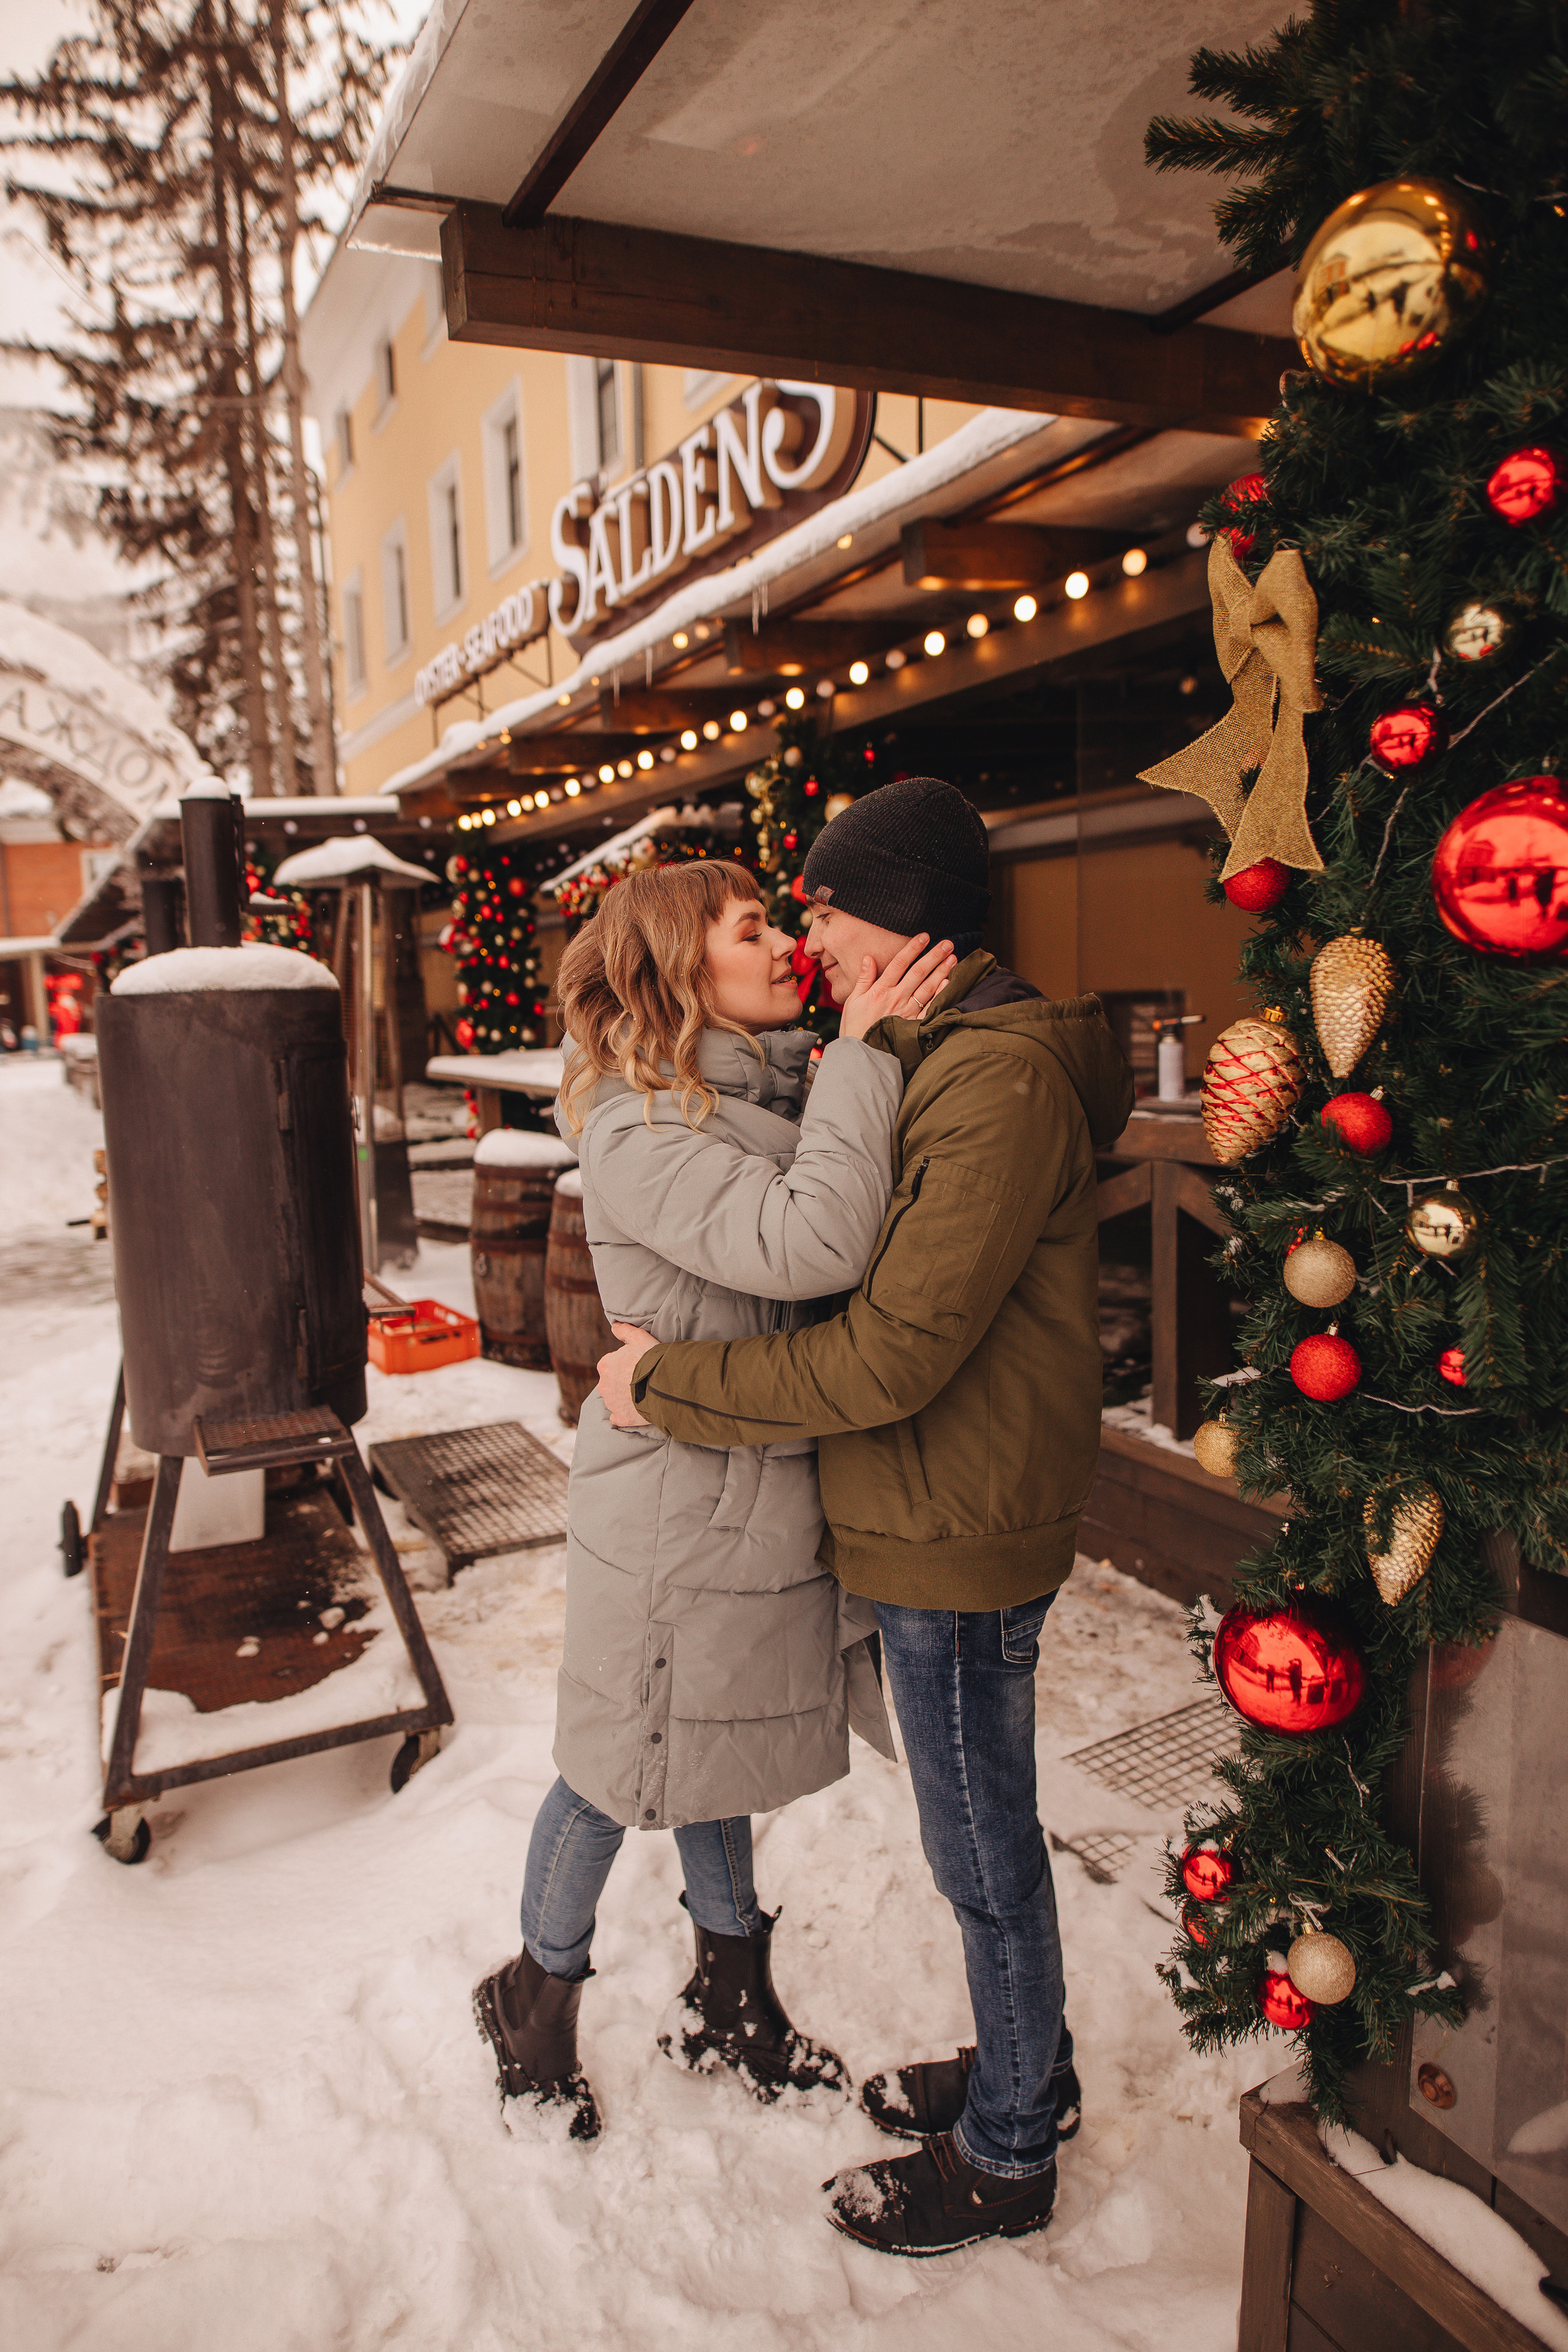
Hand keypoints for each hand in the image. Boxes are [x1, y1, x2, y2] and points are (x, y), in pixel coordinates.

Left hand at [598, 1321, 656, 1425]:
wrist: (663, 1385)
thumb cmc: (652, 1359)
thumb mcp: (640, 1338)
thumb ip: (625, 1331)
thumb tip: (614, 1326)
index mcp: (605, 1365)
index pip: (612, 1364)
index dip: (626, 1365)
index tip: (638, 1366)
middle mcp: (603, 1385)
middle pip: (612, 1382)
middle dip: (624, 1382)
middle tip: (642, 1380)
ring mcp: (611, 1403)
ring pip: (615, 1399)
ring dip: (626, 1398)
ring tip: (644, 1394)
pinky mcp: (620, 1418)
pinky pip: (619, 1417)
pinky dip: (625, 1414)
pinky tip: (637, 1410)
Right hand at [838, 933, 956, 1040]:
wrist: (862, 1054)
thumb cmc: (855, 1027)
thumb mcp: (853, 1001)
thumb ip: (863, 979)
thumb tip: (868, 958)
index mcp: (880, 990)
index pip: (899, 963)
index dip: (912, 948)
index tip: (924, 936)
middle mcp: (896, 998)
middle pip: (918, 972)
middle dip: (934, 956)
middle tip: (948, 943)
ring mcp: (907, 1011)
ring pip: (927, 987)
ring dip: (941, 971)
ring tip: (952, 957)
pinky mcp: (913, 1024)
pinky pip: (929, 1007)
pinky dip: (939, 995)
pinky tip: (948, 983)